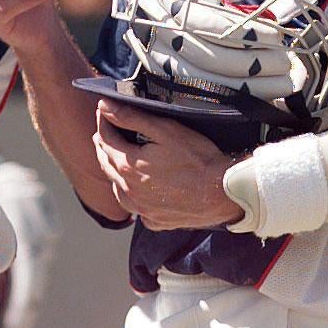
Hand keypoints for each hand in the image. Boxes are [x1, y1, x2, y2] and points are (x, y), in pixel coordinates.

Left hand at [92, 99, 242, 230]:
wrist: (223, 194)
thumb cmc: (198, 159)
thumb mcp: (165, 130)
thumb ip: (131, 118)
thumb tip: (104, 106)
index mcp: (128, 166)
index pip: (105, 139)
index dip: (103, 121)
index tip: (104, 110)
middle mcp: (129, 191)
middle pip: (106, 164)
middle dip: (103, 144)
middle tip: (104, 132)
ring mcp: (142, 210)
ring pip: (116, 188)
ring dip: (113, 171)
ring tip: (115, 158)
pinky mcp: (155, 221)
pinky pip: (135, 208)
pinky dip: (131, 195)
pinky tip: (137, 189)